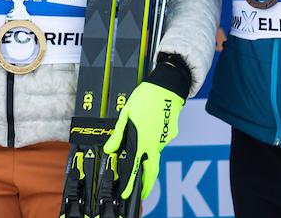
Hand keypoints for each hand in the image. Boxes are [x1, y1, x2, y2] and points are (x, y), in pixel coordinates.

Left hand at [104, 55, 190, 199]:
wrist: (166, 87)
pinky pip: (160, 141)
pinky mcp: (170, 134)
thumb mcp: (126, 114)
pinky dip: (154, 141)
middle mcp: (155, 143)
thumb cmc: (145, 98)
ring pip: (155, 153)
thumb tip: (110, 148)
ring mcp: (164, 139)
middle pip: (152, 171)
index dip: (130, 183)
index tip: (127, 194)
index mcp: (142, 139)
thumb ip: (118, 134)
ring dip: (148, 156)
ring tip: (141, 146)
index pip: (135, 167)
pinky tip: (150, 129)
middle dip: (147, 185)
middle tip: (141, 193)